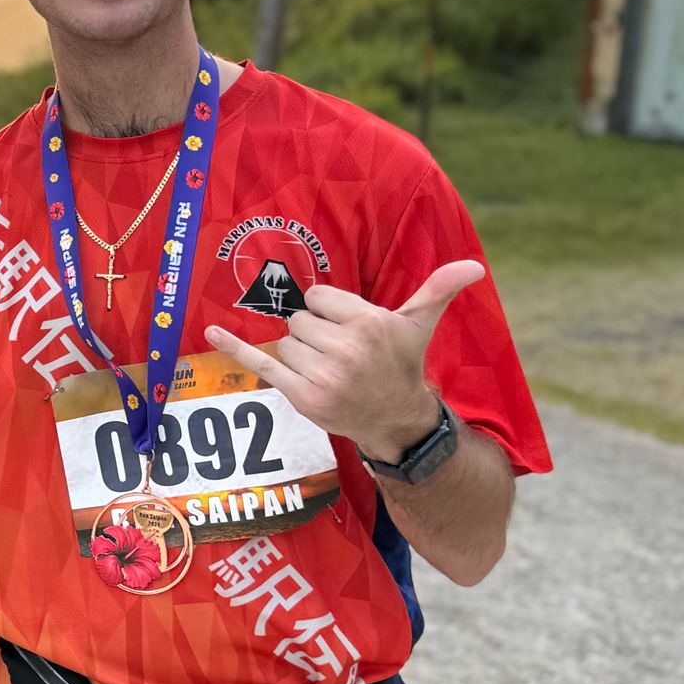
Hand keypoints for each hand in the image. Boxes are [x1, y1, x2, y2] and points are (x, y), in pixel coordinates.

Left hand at [207, 260, 483, 458]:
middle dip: (316, 333)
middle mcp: (346, 350)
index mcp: (369, 324)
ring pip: (286, 342)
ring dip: (302, 353)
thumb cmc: (402, 363)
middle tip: (341, 353)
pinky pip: (260, 363)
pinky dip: (234, 347)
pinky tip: (209, 332)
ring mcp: (323, 375)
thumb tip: (473, 265)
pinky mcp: (302, 396)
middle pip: (299, 320)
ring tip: (330, 369)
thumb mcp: (418, 324)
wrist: (396, 419)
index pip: (319, 297)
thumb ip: (438, 290)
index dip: (330, 311)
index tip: (349, 329)